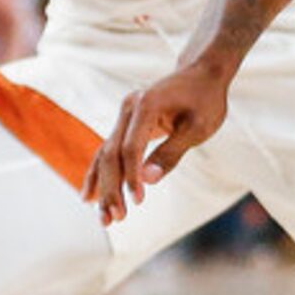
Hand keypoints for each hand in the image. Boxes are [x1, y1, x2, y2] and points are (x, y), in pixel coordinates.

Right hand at [83, 57, 235, 223]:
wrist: (202, 75)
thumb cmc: (205, 100)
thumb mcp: (198, 127)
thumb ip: (172, 152)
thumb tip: (148, 180)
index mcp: (145, 105)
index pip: (131, 147)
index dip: (132, 176)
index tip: (138, 201)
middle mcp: (128, 108)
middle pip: (112, 154)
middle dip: (112, 188)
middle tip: (116, 219)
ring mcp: (124, 116)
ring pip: (106, 155)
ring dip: (103, 187)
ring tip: (104, 218)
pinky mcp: (125, 124)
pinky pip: (108, 152)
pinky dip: (99, 175)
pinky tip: (90, 197)